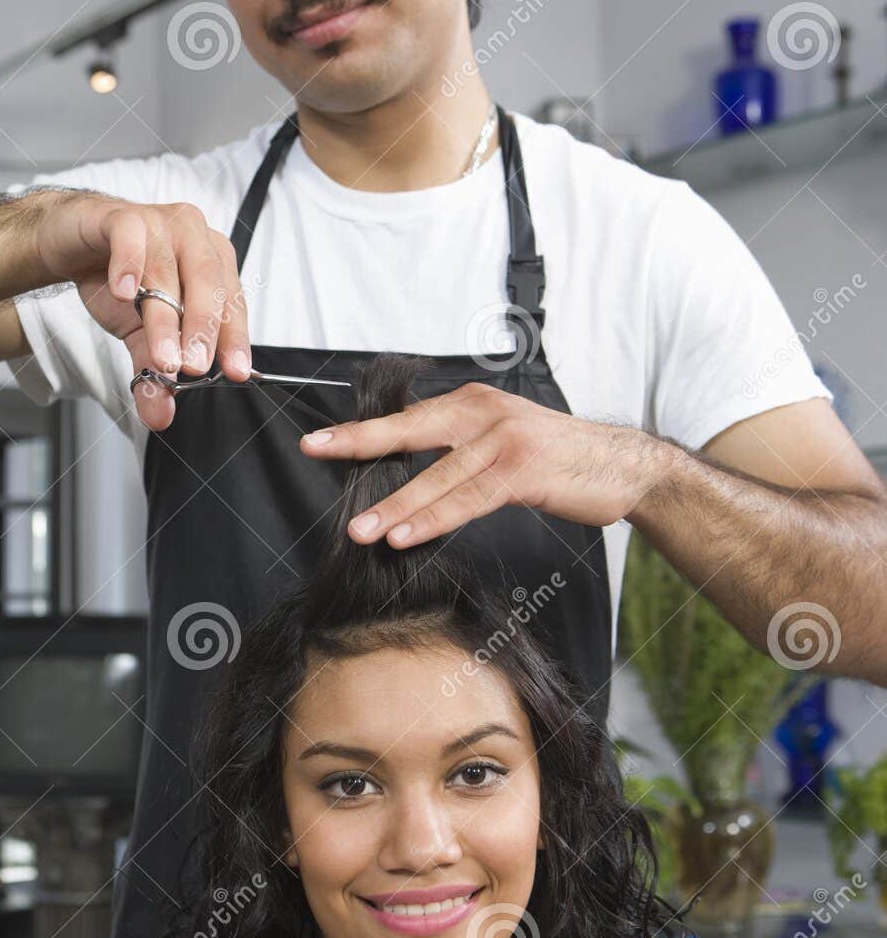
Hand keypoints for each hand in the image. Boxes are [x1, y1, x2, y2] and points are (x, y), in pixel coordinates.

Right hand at [35, 189, 251, 429]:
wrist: (71, 243)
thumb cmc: (118, 280)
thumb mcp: (139, 334)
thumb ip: (153, 372)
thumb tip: (159, 416)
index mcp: (211, 264)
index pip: (232, 304)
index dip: (234, 338)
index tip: (235, 372)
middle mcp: (193, 238)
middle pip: (208, 283)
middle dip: (202, 329)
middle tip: (193, 367)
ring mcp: (159, 221)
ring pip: (167, 269)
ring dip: (164, 316)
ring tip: (161, 354)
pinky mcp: (119, 215)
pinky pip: (130, 236)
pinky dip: (129, 264)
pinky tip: (124, 292)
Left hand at [298, 380, 672, 544]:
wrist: (620, 465)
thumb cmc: (558, 458)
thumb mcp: (502, 439)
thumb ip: (458, 449)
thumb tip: (409, 476)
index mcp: (473, 402)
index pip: (407, 418)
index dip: (363, 431)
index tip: (319, 439)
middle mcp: (484, 413)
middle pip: (410, 430)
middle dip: (360, 443)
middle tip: (316, 451)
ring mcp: (503, 440)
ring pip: (437, 476)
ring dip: (395, 505)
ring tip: (360, 528)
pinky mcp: (522, 472)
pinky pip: (467, 499)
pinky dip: (432, 518)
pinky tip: (405, 534)